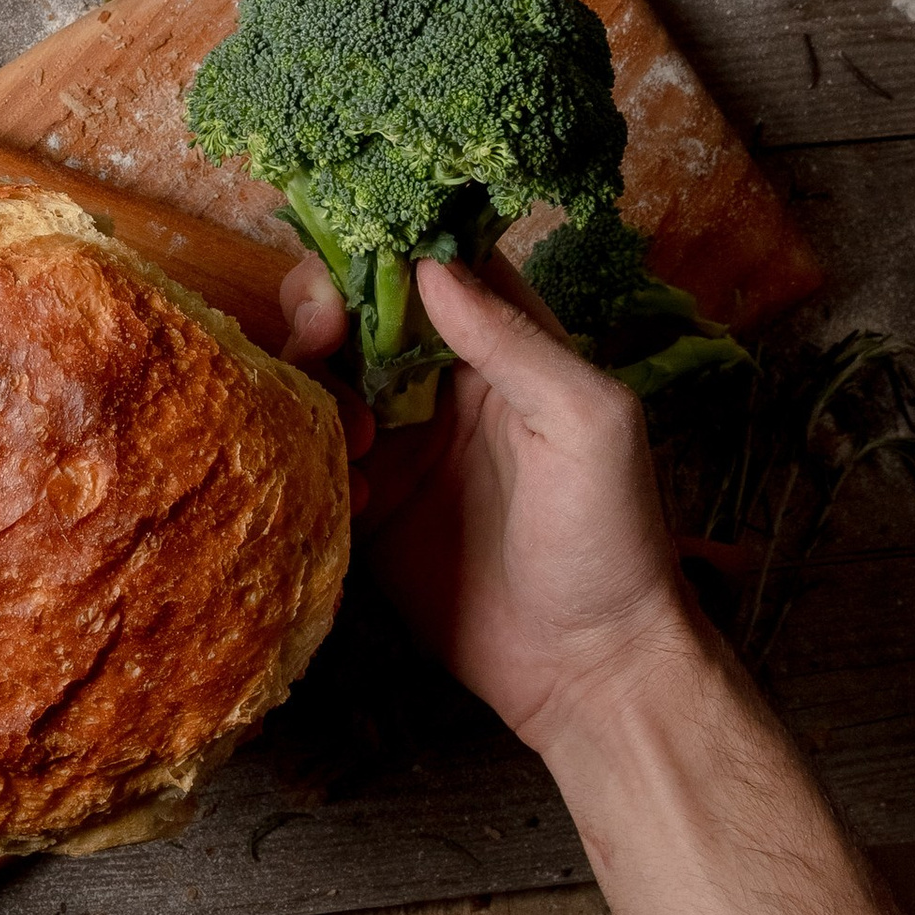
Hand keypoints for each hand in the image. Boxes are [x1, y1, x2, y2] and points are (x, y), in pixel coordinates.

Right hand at [289, 246, 701, 757]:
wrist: (586, 669)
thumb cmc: (610, 539)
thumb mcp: (588, 422)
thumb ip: (515, 341)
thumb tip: (430, 266)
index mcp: (506, 348)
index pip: (432, 263)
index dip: (382, 245)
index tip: (349, 261)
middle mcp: (444, 384)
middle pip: (357, 309)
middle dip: (323, 309)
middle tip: (321, 339)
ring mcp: (400, 444)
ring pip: (321, 375)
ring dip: (311, 384)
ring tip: (351, 436)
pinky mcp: (366, 507)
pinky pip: (308, 453)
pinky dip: (304, 453)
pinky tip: (348, 492)